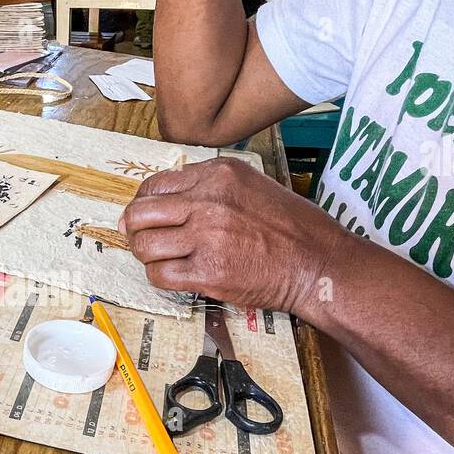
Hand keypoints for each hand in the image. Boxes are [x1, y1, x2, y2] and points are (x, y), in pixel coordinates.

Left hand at [119, 158, 350, 315]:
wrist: (317, 263)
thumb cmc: (291, 228)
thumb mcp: (251, 186)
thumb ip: (210, 188)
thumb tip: (168, 201)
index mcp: (218, 175)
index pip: (154, 185)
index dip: (142, 205)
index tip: (145, 218)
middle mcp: (208, 201)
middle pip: (140, 214)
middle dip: (136, 231)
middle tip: (145, 241)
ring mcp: (206, 237)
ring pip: (145, 246)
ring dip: (149, 257)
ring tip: (165, 261)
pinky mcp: (208, 272)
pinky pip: (159, 275)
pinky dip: (161, 279)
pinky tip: (177, 277)